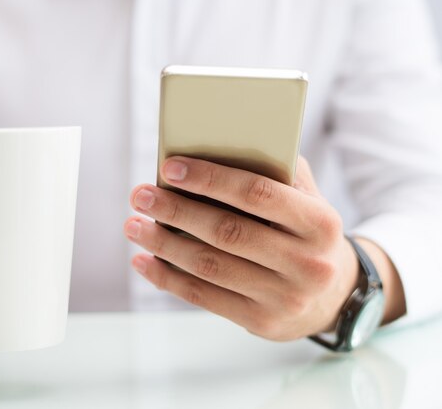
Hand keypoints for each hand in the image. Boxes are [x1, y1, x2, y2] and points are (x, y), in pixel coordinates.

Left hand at [124, 156, 360, 340]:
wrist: (334, 297)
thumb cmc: (306, 235)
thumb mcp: (308, 200)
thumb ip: (276, 171)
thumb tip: (219, 145)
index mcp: (320, 222)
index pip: (257, 193)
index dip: (210, 179)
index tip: (170, 167)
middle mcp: (307, 263)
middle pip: (226, 232)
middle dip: (176, 211)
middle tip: (140, 195)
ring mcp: (284, 297)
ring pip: (209, 266)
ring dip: (163, 244)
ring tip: (133, 225)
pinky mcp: (261, 322)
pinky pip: (204, 297)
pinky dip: (168, 277)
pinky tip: (144, 260)